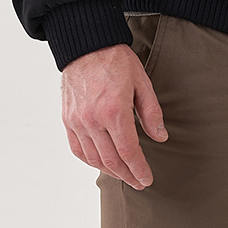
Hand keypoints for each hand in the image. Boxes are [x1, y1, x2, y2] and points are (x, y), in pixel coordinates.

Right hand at [61, 44, 166, 190]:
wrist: (86, 45)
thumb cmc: (116, 60)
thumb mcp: (141, 83)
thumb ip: (151, 113)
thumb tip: (160, 137)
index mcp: (114, 111)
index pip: (128, 152)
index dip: (139, 169)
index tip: (147, 179)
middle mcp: (93, 120)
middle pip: (111, 160)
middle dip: (127, 175)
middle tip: (138, 182)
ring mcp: (77, 121)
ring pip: (93, 158)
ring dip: (110, 171)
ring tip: (123, 175)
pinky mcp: (68, 119)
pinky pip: (77, 148)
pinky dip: (90, 160)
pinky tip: (101, 163)